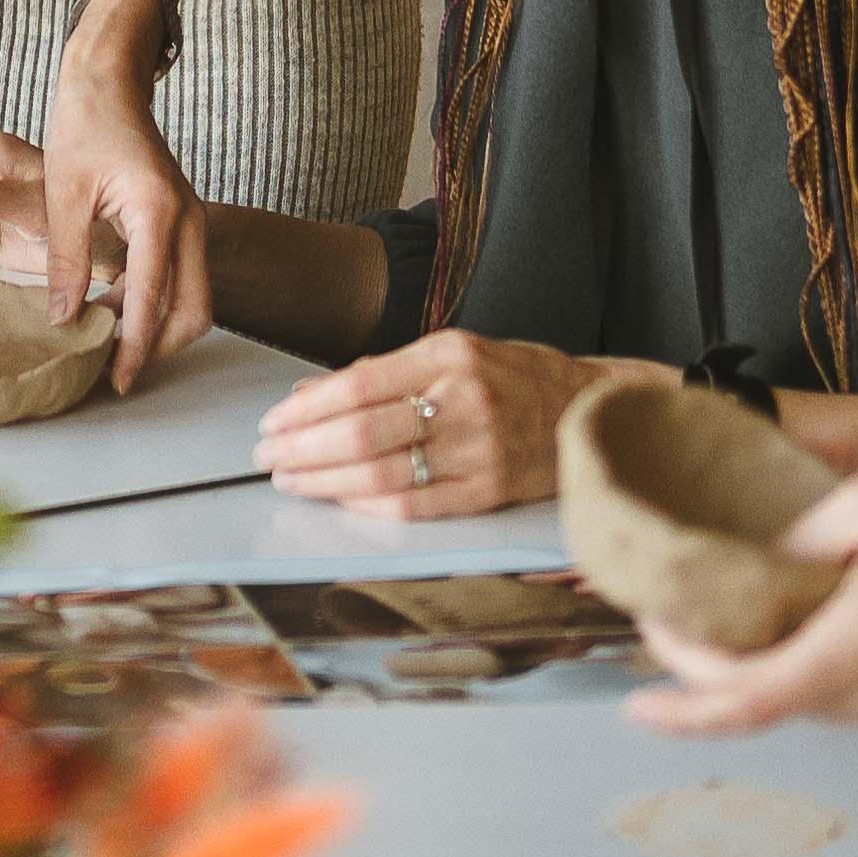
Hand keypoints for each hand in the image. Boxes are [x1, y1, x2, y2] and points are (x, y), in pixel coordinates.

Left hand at [38, 40, 208, 391]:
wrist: (108, 80)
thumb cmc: (84, 124)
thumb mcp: (63, 193)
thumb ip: (65, 259)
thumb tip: (63, 319)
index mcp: (158, 212)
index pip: (152, 298)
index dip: (135, 346)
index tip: (117, 380)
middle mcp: (188, 220)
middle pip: (194, 309)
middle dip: (160, 347)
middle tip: (117, 372)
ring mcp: (192, 220)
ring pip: (194, 296)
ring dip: (159, 326)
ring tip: (110, 345)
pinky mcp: (183, 220)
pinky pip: (182, 275)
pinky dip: (157, 301)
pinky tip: (114, 307)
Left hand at [257, 330, 664, 517]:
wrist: (589, 410)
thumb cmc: (511, 378)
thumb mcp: (452, 352)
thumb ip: (384, 373)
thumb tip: (310, 394)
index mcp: (448, 355)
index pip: (357, 385)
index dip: (306, 409)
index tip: (273, 422)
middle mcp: (463, 400)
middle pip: (361, 432)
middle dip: (302, 447)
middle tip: (268, 456)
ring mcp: (479, 449)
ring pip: (382, 472)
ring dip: (324, 481)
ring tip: (292, 480)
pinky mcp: (491, 491)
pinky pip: (416, 504)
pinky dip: (369, 504)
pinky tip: (340, 500)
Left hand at [624, 462, 857, 736]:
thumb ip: (800, 541)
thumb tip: (747, 565)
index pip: (751, 699)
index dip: (686, 707)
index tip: (636, 701)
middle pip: (767, 697)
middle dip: (704, 666)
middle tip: (663, 609)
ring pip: (802, 696)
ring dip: (750, 663)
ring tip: (708, 607)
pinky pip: (839, 690)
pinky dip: (797, 660)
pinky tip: (780, 614)